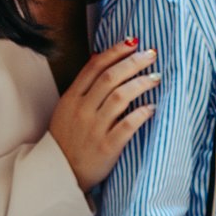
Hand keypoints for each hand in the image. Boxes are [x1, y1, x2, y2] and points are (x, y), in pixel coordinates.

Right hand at [48, 40, 158, 189]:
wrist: (59, 173)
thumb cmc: (67, 139)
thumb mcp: (66, 108)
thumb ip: (83, 86)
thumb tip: (99, 58)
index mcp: (72, 98)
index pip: (94, 67)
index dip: (115, 52)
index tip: (134, 43)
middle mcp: (82, 110)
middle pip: (110, 78)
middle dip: (133, 63)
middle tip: (152, 55)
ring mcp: (94, 128)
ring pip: (119, 97)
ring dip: (140, 84)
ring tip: (156, 78)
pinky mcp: (106, 147)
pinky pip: (126, 126)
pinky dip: (141, 114)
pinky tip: (153, 107)